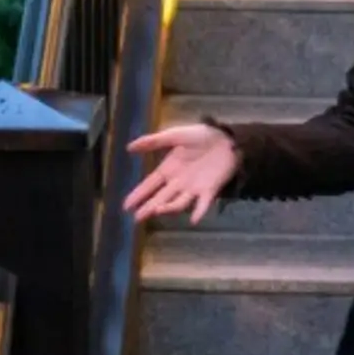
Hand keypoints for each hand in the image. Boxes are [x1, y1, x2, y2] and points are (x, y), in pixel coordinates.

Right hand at [123, 122, 241, 224]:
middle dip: (148, 208)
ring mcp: (194, 188)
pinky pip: (203, 204)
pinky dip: (199, 212)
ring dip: (168, 207)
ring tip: (157, 210)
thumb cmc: (201, 136)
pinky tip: (193, 219)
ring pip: (178, 202)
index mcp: (169, 169)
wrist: (227, 138)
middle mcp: (179, 182)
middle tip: (136, 218)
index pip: (150, 184)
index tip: (126, 206)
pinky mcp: (210, 190)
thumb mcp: (175, 135)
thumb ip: (154, 142)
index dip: (139, 195)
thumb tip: (129, 147)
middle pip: (161, 198)